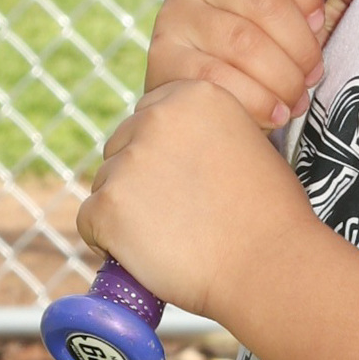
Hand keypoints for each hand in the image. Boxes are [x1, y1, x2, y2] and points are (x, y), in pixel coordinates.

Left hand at [76, 77, 312, 321]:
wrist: (269, 265)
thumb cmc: (269, 215)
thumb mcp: (247, 144)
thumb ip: (204, 133)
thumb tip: (171, 151)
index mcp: (194, 94)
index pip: (149, 116)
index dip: (162, 154)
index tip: (183, 182)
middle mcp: (157, 117)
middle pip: (121, 147)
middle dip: (138, 179)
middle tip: (177, 215)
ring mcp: (129, 161)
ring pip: (105, 185)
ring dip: (125, 211)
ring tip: (171, 238)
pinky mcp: (108, 204)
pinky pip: (90, 222)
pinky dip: (109, 242)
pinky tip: (148, 254)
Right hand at [144, 0, 358, 127]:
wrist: (208, 97)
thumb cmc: (266, 48)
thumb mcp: (304, 18)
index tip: (317, 25)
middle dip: (300, 46)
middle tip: (312, 75)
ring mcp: (174, 13)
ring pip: (243, 43)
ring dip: (282, 79)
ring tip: (295, 98)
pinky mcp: (163, 56)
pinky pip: (217, 79)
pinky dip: (256, 101)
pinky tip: (273, 112)